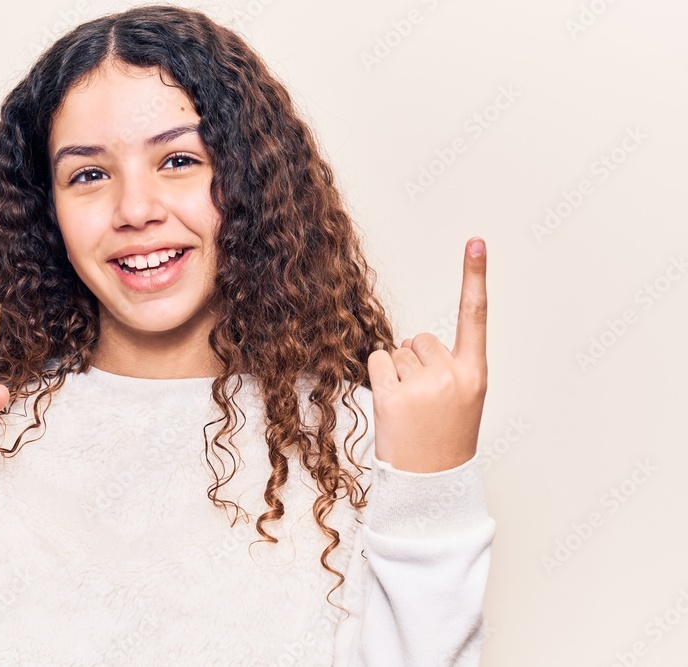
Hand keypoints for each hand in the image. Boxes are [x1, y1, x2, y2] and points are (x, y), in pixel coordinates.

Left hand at [367, 237, 487, 472]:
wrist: (431, 484)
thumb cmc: (444, 440)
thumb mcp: (462, 400)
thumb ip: (446, 366)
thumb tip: (408, 343)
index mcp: (475, 374)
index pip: (476, 316)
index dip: (475, 276)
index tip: (477, 241)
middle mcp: (452, 375)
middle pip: (419, 339)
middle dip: (416, 362)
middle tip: (424, 401)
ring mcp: (422, 386)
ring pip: (397, 352)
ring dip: (397, 374)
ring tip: (411, 410)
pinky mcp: (392, 397)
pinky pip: (377, 362)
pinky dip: (379, 377)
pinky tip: (392, 406)